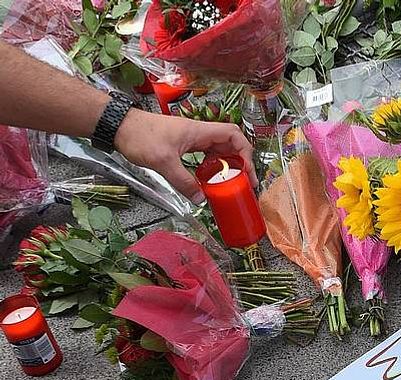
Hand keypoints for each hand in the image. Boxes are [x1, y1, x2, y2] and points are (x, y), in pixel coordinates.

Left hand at [114, 109, 257, 200]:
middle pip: (229, 143)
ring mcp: (191, 138)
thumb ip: (183, 181)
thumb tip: (200, 198)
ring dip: (226, 164)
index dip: (245, 151)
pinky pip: (205, 154)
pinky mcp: (183, 144)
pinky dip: (211, 166)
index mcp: (199, 131)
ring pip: (218, 150)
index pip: (233, 135)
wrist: (119, 126)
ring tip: (229, 182)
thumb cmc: (140, 136)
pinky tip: (208, 178)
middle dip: (240, 162)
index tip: (247, 170)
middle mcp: (199, 133)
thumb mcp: (163, 162)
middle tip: (243, 181)